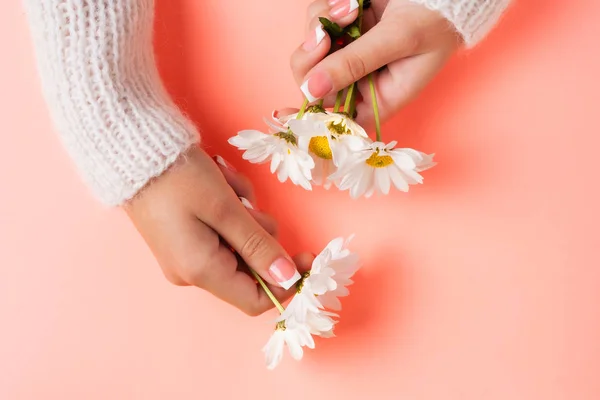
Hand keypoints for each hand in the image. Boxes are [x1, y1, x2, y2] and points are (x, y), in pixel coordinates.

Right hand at [124, 146, 311, 315]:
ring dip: (245, 214)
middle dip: (259, 232)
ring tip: (226, 184)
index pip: (255, 300)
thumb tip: (288, 277)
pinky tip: (217, 183)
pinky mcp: (184, 239)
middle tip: (247, 201)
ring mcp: (186, 256)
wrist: (130, 151)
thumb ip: (259, 245)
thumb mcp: (226, 208)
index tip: (308, 255)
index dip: (287, 282)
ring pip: (239, 245)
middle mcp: (192, 272)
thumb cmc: (178, 177)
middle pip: (249, 268)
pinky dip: (230, 210)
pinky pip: (222, 233)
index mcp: (201, 271)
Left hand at [291, 0, 461, 127]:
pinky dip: (328, 10)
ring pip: (310, 49)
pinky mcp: (343, 28)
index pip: (337, 121)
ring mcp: (348, 52)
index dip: (310, 121)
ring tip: (352, 8)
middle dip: (310, 59)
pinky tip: (353, 3)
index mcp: (377, 99)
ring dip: (322, 26)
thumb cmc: (434, 21)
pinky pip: (317, 22)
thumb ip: (354, 63)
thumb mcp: (396, 42)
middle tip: (322, 36)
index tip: (285, 113)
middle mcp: (359, 80)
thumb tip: (311, 88)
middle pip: (313, 83)